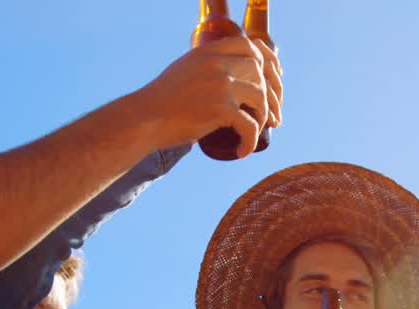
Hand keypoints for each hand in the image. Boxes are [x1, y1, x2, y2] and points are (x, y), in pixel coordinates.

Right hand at [137, 37, 283, 157]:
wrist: (143, 119)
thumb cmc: (162, 102)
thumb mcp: (186, 70)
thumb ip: (206, 66)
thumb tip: (230, 75)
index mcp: (209, 51)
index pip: (251, 46)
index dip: (269, 64)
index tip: (275, 82)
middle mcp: (217, 63)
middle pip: (260, 73)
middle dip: (273, 96)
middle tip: (275, 118)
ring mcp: (220, 84)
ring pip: (260, 97)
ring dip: (263, 118)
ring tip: (255, 134)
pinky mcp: (219, 109)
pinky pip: (250, 125)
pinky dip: (250, 141)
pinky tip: (243, 151)